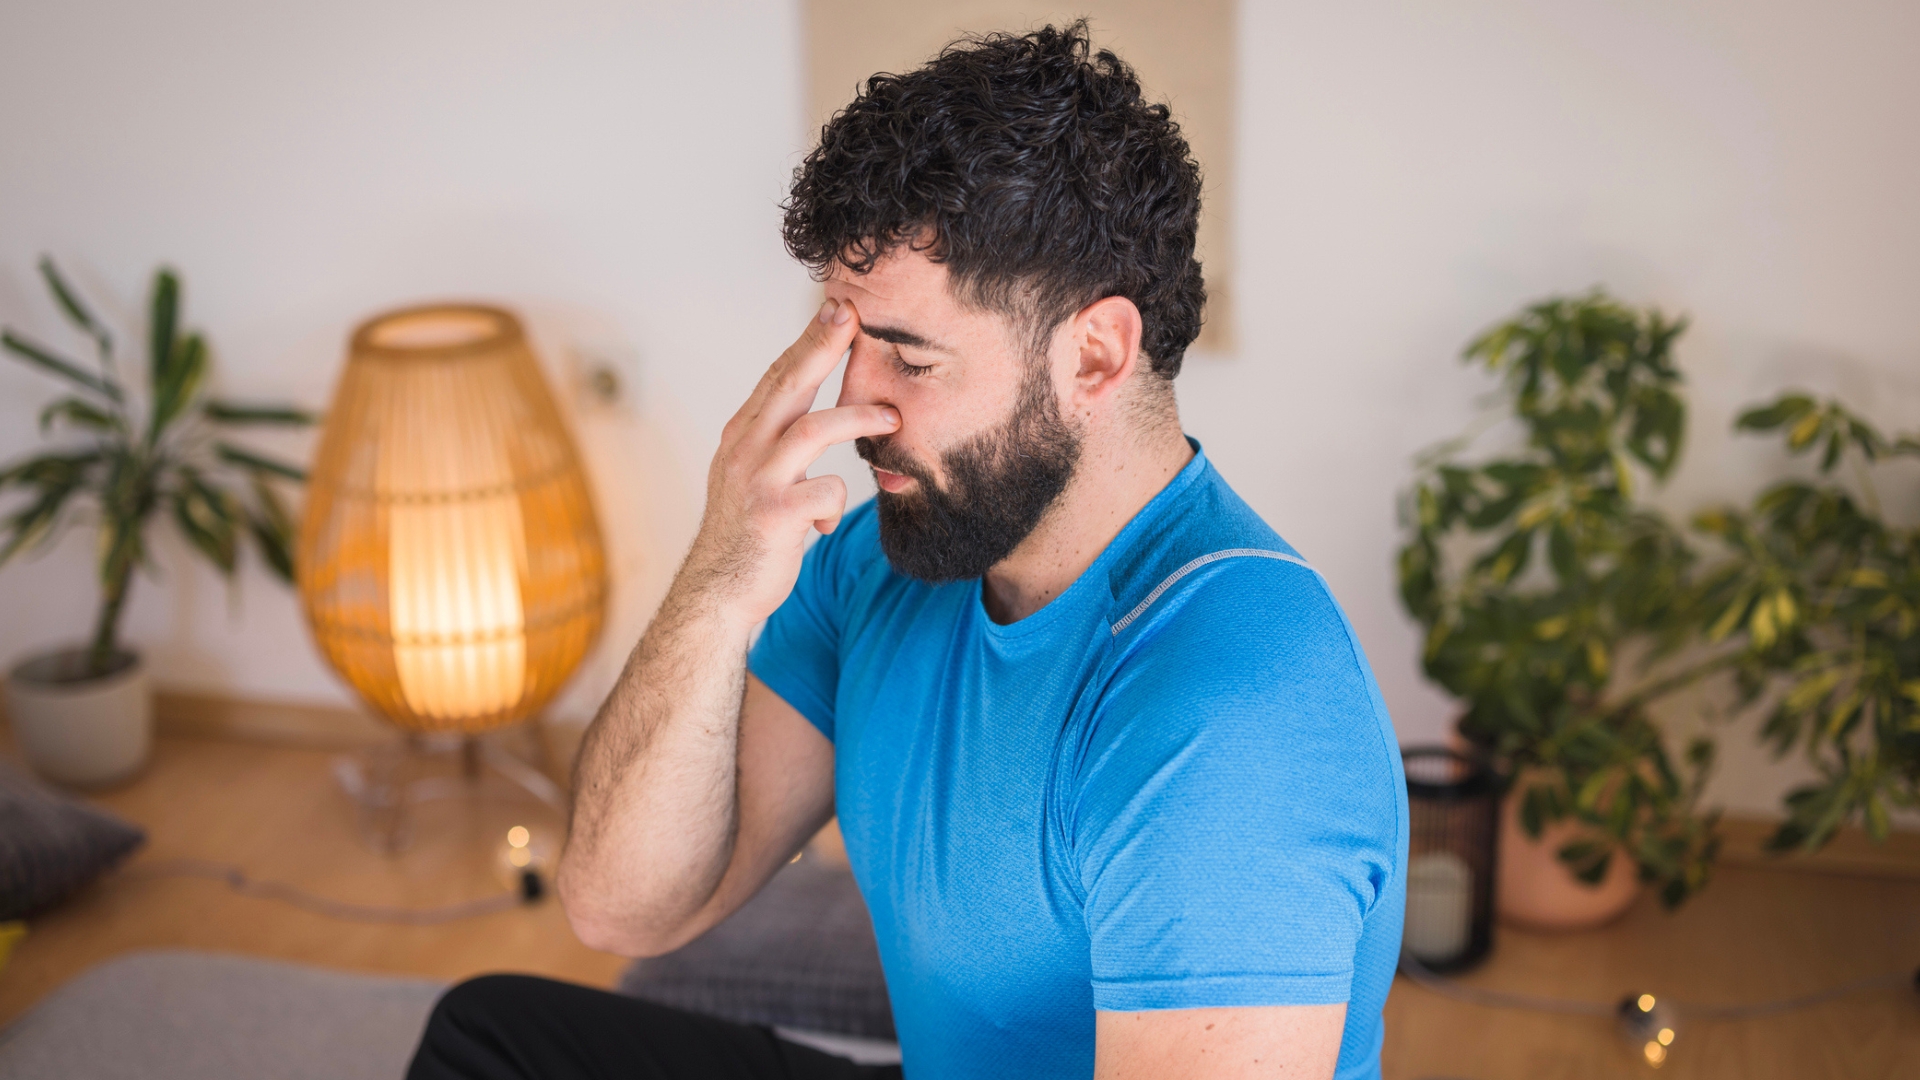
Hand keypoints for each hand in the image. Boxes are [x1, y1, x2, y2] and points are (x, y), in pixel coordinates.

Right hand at [689, 298, 897, 624]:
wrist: (716, 594)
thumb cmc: (747, 538)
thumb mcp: (756, 481)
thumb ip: (781, 450)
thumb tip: (822, 424)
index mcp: (741, 436)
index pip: (777, 377)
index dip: (807, 342)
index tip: (837, 310)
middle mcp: (743, 449)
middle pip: (788, 382)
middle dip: (823, 345)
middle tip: (854, 316)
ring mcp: (756, 480)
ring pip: (813, 428)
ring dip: (859, 418)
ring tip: (892, 417)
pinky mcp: (773, 515)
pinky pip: (825, 491)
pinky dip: (835, 503)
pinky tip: (823, 524)